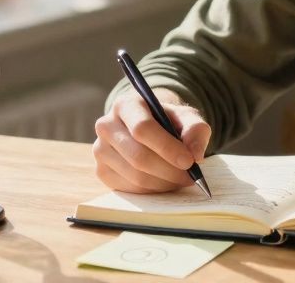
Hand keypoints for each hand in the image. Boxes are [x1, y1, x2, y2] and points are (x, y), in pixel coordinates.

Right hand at [93, 88, 211, 192]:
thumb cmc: (167, 121)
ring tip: (181, 179)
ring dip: (163, 182)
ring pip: (135, 176)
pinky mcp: (102, 171)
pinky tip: (164, 182)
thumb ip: (195, 129)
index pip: (142, 128)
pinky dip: (152, 189)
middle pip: (138, 156)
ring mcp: (100, 149)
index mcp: (126, 105)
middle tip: (190, 177)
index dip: (167, 147)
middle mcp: (107, 125)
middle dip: (169, 170)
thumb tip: (195, 154)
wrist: (148, 129)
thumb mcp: (185, 117)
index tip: (189, 161)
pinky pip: (129, 188)